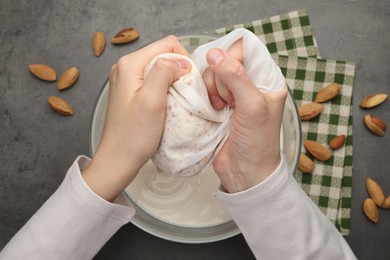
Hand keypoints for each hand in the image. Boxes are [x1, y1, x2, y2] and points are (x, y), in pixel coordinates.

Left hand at [82, 36, 190, 200]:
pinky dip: (165, 89)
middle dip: (178, 70)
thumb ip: (164, 72)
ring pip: (160, 68)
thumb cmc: (134, 135)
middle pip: (163, 55)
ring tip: (177, 100)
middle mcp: (126, 67)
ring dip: (173, 81)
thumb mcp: (152, 101)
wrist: (118, 159)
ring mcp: (127, 79)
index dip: (183, 60)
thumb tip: (181, 61)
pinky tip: (167, 104)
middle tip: (184, 94)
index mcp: (130, 64)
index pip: (167, 44)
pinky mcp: (131, 91)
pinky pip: (154, 81)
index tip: (187, 83)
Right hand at [203, 41, 287, 192]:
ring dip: (212, 91)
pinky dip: (204, 97)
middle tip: (229, 102)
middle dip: (221, 81)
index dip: (231, 60)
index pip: (244, 50)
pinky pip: (203, 89)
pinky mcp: (217, 105)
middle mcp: (249, 83)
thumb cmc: (257, 142)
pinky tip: (213, 110)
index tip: (231, 79)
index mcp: (266, 79)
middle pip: (223, 61)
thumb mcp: (252, 106)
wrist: (244, 172)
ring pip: (210, 74)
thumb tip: (214, 53)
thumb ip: (235, 77)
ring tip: (220, 109)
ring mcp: (231, 94)